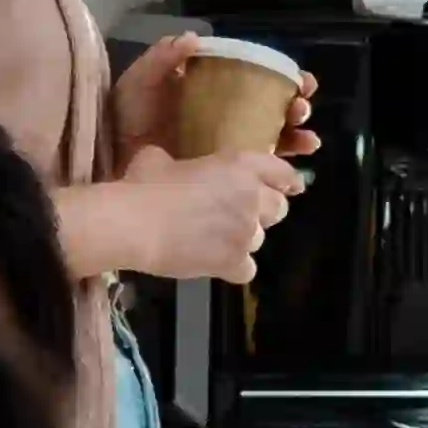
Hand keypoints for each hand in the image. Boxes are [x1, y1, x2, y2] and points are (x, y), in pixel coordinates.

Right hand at [85, 142, 305, 285]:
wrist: (136, 224)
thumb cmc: (145, 184)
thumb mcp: (158, 158)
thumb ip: (177, 162)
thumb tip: (167, 166)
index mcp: (240, 165)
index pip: (281, 172)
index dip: (288, 181)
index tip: (292, 187)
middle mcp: (251, 198)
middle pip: (278, 209)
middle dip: (265, 212)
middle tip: (241, 215)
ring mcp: (246, 232)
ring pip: (260, 240)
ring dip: (244, 239)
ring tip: (217, 240)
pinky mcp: (234, 262)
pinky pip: (247, 269)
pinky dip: (235, 268)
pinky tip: (217, 263)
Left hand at [113, 30, 318, 164]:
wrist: (117, 167)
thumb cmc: (127, 122)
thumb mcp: (139, 83)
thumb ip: (161, 59)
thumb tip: (193, 37)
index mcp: (213, 89)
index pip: (258, 77)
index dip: (283, 76)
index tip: (298, 79)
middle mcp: (227, 115)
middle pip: (275, 107)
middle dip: (297, 105)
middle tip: (300, 108)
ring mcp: (229, 145)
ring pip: (276, 137)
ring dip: (298, 135)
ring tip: (306, 140)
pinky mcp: (227, 174)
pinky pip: (262, 169)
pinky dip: (284, 166)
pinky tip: (297, 166)